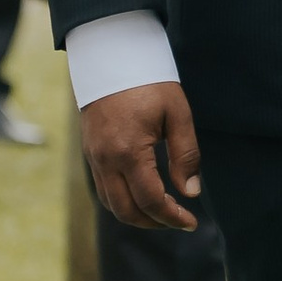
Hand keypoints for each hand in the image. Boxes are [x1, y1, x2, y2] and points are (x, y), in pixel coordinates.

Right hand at [82, 82, 201, 231]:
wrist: (111, 57)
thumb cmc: (149, 82)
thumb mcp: (178, 113)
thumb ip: (186, 155)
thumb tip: (191, 192)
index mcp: (129, 151)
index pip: (151, 200)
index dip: (172, 217)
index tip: (191, 223)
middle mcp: (106, 160)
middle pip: (126, 211)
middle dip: (154, 223)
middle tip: (179, 221)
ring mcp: (94, 157)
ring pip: (111, 204)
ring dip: (137, 215)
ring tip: (163, 211)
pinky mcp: (90, 152)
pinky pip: (103, 189)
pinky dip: (122, 201)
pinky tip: (143, 195)